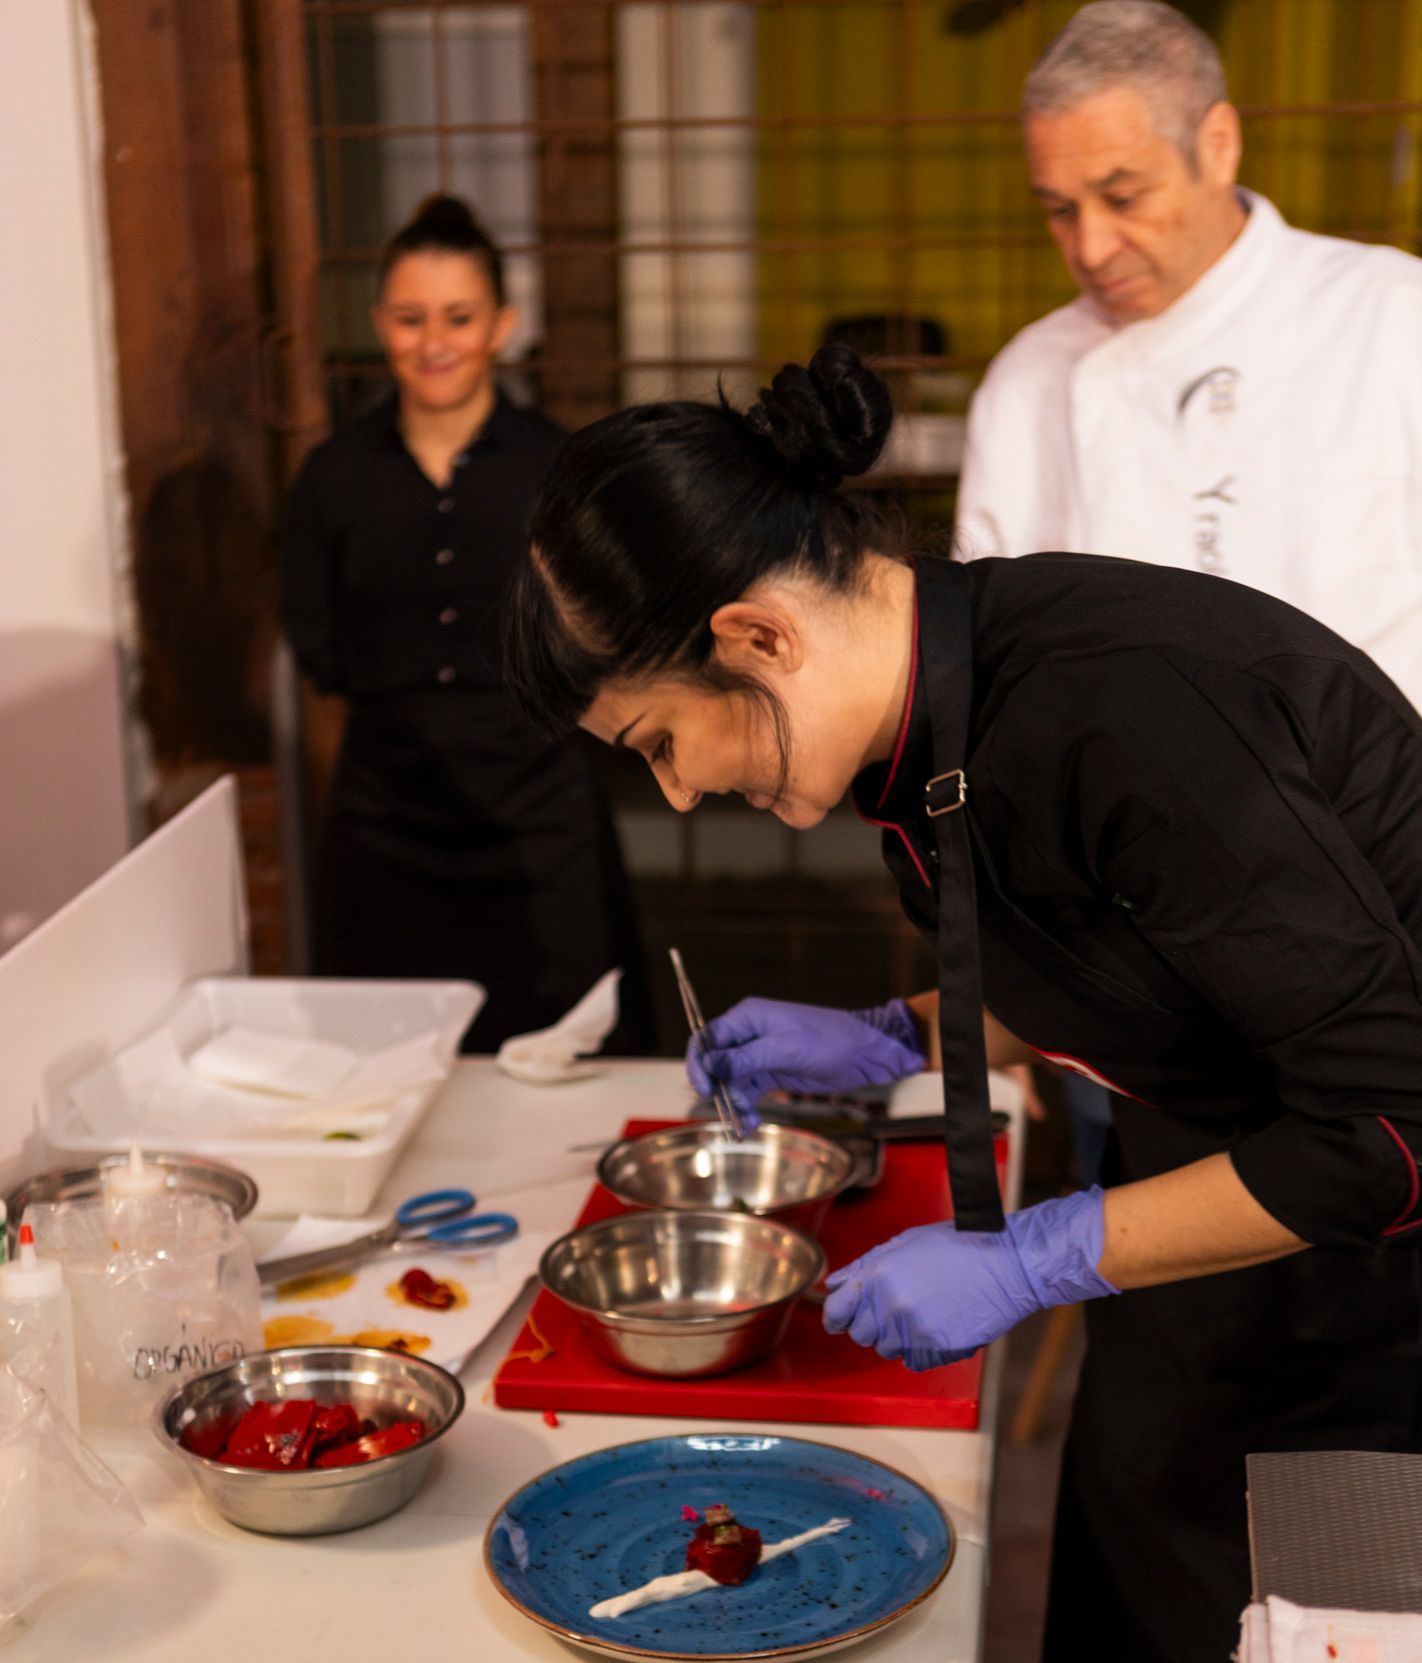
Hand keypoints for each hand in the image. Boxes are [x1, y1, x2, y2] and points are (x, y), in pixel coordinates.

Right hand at [685, 997, 923, 1117]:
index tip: (704, 1090)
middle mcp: (748, 1033)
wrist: (863, 1052)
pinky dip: (746, 1107)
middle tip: (725, 1111)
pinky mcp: (772, 1072)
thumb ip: (744, 1058)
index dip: (699, 1064)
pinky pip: (748, 1091)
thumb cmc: (827, 1041)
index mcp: (747, 1017)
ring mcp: (759, 1054)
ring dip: (733, 1102)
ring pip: (731, 1081)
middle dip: (716, 1088)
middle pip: (715, 1062)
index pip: (708, 1039)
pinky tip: (751, 1123)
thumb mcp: (784, 1050)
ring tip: (744, 1123)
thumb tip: (708, 1064)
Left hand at [822, 1188, 1117, 1370]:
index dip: (837, 1316)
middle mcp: (892, 1305)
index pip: (836, 1310)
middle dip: (871, 1325)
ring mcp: (914, 1329)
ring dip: (896, 1337)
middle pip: (860, 1335)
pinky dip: (920, 1350)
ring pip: (886, 1350)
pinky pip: (912, 1361)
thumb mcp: (905, 1242)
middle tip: (893, 1309)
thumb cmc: (961, 1244)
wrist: (1008, 1263)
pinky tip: (936, 1326)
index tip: (840, 1319)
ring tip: (921, 1313)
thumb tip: (834, 1284)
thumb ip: (865, 1265)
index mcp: (880, 1274)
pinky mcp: (937, 1348)